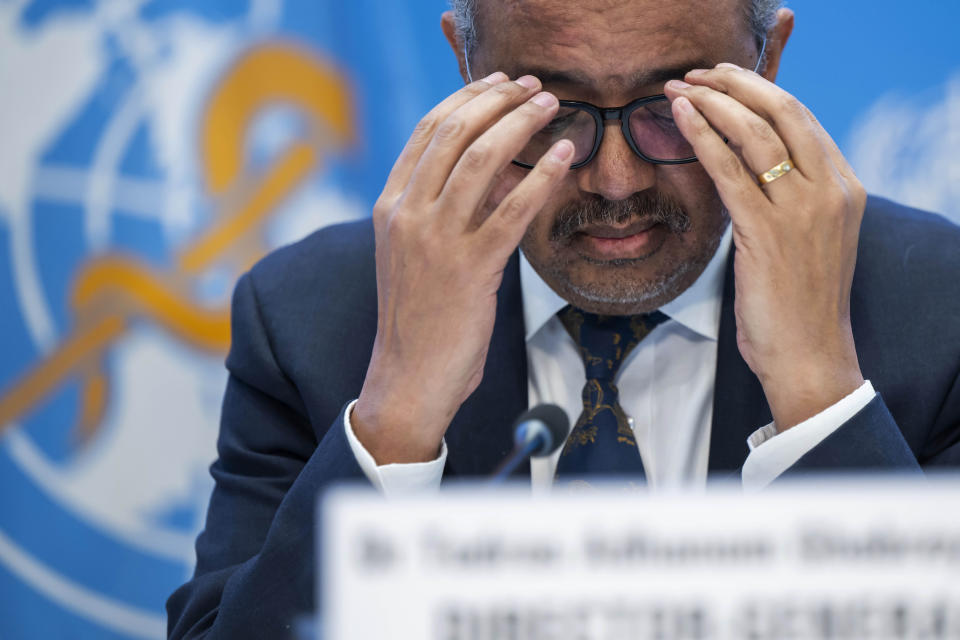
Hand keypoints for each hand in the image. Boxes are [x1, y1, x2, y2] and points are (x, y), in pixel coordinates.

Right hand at [353, 73, 573, 462]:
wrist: (409, 376)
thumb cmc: (419, 316)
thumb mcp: (414, 253)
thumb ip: (443, 209)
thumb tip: (492, 167)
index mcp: (390, 206)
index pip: (425, 132)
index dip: (465, 99)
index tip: (497, 84)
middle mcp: (407, 215)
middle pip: (452, 134)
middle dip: (496, 101)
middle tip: (531, 87)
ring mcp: (436, 241)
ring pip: (479, 160)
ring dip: (520, 125)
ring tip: (550, 106)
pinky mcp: (470, 269)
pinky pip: (511, 210)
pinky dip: (540, 177)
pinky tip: (564, 157)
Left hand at [664, 64, 866, 431]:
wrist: (809, 355)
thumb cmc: (799, 304)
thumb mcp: (807, 240)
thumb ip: (789, 199)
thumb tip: (747, 168)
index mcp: (844, 187)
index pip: (802, 118)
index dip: (759, 91)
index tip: (724, 82)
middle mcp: (830, 189)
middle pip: (784, 110)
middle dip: (736, 83)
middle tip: (697, 75)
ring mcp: (803, 208)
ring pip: (755, 132)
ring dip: (712, 103)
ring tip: (680, 90)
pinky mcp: (768, 231)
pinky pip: (731, 170)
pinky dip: (703, 137)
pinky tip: (682, 119)